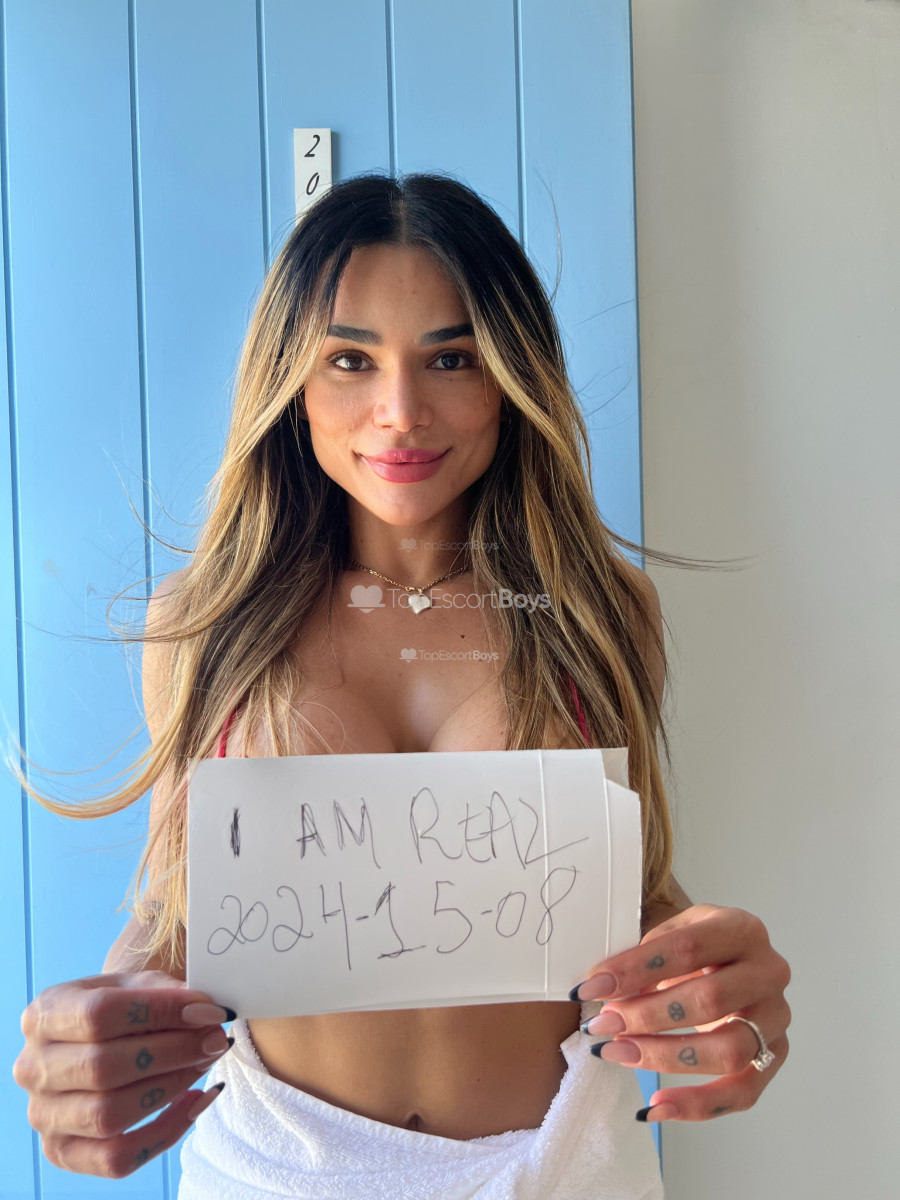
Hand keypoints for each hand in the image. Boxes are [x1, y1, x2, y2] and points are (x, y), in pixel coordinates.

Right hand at [13, 970, 234, 1176]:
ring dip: (171, 1089)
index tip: (208, 1012)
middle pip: (103, 1068)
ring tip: (204, 1065)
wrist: (97, 1039)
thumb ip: (170, 995)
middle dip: (173, 1053)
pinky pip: (115, 1159)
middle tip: (215, 1040)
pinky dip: (164, 1134)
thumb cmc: (122, 1008)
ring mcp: (44, 1115)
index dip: (160, 1013)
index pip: (99, 1015)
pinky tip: (193, 1102)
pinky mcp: (63, 1152)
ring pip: (109, 1116)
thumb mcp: (138, 986)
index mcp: (45, 1014)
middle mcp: (33, 1067)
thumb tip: (207, 1014)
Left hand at [573, 904, 790, 1121]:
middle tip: (604, 1023)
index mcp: (742, 929)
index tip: (593, 987)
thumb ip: (645, 957)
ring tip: (619, 1053)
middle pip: (710, 1000)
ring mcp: (776, 1017)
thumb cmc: (698, 947)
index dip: (636, 969)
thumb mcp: (673, 931)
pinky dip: (698, 1105)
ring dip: (665, 1057)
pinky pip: (742, 1092)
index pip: (688, 948)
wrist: (734, 959)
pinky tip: (656, 1106)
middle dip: (647, 1015)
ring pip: (728, 1050)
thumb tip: (606, 993)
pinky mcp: (774, 1055)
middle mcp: (769, 971)